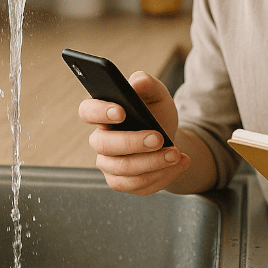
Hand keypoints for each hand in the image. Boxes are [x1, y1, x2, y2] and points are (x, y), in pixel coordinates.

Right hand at [78, 71, 190, 195]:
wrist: (168, 138)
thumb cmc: (156, 112)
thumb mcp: (158, 94)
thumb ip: (147, 84)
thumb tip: (137, 82)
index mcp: (103, 113)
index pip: (88, 111)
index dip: (99, 112)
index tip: (121, 111)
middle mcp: (101, 140)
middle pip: (104, 145)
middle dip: (132, 142)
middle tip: (159, 138)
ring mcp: (109, 164)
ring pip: (122, 170)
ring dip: (152, 163)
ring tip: (175, 154)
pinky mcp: (122, 182)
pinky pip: (137, 185)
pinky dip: (161, 176)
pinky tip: (179, 163)